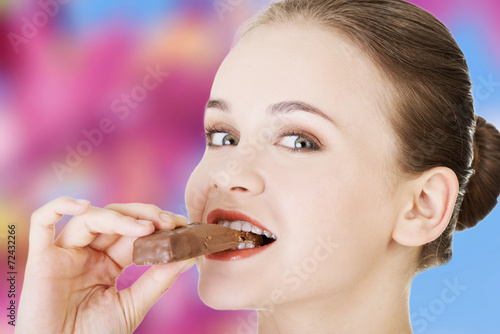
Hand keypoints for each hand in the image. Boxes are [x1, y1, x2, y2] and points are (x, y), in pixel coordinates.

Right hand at [16, 197, 194, 333]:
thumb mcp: (133, 305)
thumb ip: (159, 279)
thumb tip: (190, 255)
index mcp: (108, 263)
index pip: (134, 233)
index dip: (156, 224)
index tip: (181, 224)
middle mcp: (88, 253)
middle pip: (115, 219)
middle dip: (144, 215)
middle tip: (169, 221)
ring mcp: (64, 254)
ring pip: (89, 218)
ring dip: (120, 217)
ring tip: (146, 227)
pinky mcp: (41, 259)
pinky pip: (41, 222)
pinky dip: (58, 207)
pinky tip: (83, 206)